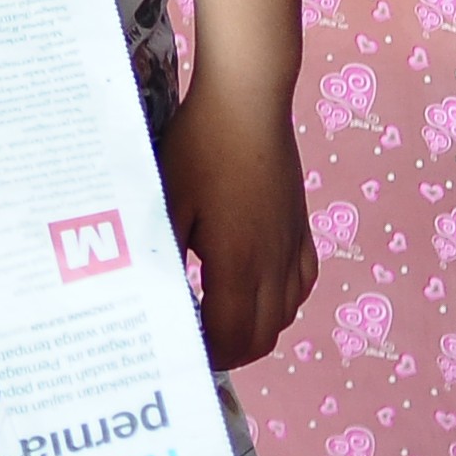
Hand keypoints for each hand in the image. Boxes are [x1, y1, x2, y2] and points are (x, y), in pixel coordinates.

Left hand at [161, 86, 315, 368]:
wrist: (249, 101)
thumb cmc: (200, 147)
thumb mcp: (168, 200)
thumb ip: (163, 252)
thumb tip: (152, 295)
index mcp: (238, 262)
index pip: (232, 337)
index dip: (208, 355)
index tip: (181, 351)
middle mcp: (274, 263)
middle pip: (264, 336)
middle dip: (231, 351)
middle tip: (197, 342)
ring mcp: (294, 245)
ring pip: (288, 313)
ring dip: (256, 328)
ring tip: (220, 318)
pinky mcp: (302, 227)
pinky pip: (303, 283)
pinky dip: (282, 301)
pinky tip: (256, 288)